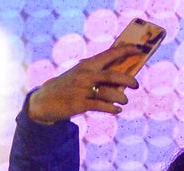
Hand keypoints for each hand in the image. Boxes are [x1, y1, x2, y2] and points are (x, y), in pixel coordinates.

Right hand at [27, 45, 141, 124]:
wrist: (44, 101)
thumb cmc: (67, 87)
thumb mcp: (79, 74)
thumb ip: (98, 73)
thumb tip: (123, 77)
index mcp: (86, 65)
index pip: (109, 54)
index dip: (125, 51)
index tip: (139, 48)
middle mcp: (85, 75)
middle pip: (113, 75)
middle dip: (128, 80)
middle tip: (136, 85)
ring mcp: (82, 90)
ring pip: (110, 93)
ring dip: (121, 98)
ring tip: (124, 101)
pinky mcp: (80, 104)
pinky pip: (102, 106)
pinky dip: (112, 108)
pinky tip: (117, 110)